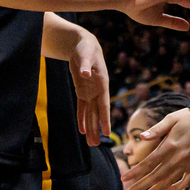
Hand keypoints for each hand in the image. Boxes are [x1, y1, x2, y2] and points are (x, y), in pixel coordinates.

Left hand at [69, 28, 110, 145]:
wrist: (84, 45)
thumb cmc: (87, 49)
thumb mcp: (85, 55)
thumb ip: (85, 65)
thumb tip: (84, 73)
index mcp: (102, 84)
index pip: (104, 105)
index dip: (105, 119)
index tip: (107, 133)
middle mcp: (98, 91)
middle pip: (97, 113)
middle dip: (96, 129)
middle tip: (95, 145)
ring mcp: (90, 92)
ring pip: (90, 113)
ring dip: (90, 127)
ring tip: (91, 143)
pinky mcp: (82, 91)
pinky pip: (82, 107)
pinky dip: (81, 118)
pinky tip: (82, 130)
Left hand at [121, 109, 189, 189]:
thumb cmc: (188, 118)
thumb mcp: (171, 119)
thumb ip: (156, 129)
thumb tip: (142, 136)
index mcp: (169, 146)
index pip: (148, 163)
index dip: (135, 172)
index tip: (124, 178)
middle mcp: (177, 158)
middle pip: (156, 175)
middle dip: (140, 185)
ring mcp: (187, 164)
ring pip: (168, 182)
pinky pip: (185, 182)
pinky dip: (175, 188)